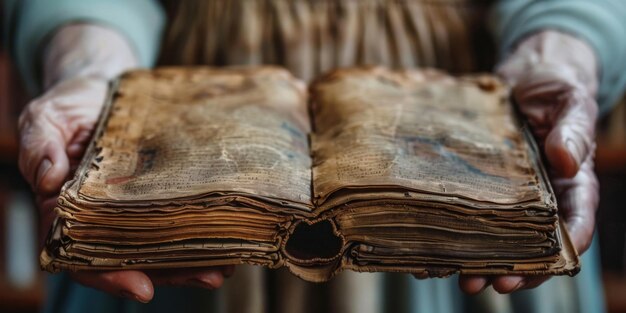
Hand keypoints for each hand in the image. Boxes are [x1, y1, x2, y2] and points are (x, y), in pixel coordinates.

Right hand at [19, 24, 233, 302]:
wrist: (104, 86)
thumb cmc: (71, 105)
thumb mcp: (46, 119)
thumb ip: (39, 146)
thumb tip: (47, 178)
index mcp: (69, 212)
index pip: (84, 255)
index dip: (110, 275)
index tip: (142, 287)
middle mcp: (106, 217)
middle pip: (136, 257)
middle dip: (171, 272)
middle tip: (208, 276)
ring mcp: (137, 206)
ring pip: (164, 244)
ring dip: (195, 259)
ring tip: (226, 263)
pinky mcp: (163, 190)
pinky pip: (181, 214)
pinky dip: (203, 228)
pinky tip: (232, 234)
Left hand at [459, 30, 599, 293]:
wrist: (527, 72)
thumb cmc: (557, 86)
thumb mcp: (570, 102)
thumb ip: (573, 130)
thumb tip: (566, 160)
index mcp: (572, 183)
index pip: (574, 226)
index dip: (557, 254)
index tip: (534, 270)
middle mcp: (542, 196)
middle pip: (532, 244)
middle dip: (511, 268)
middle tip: (485, 282)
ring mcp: (510, 192)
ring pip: (499, 235)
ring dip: (480, 258)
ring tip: (457, 274)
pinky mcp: (481, 181)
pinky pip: (472, 210)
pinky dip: (456, 229)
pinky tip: (434, 242)